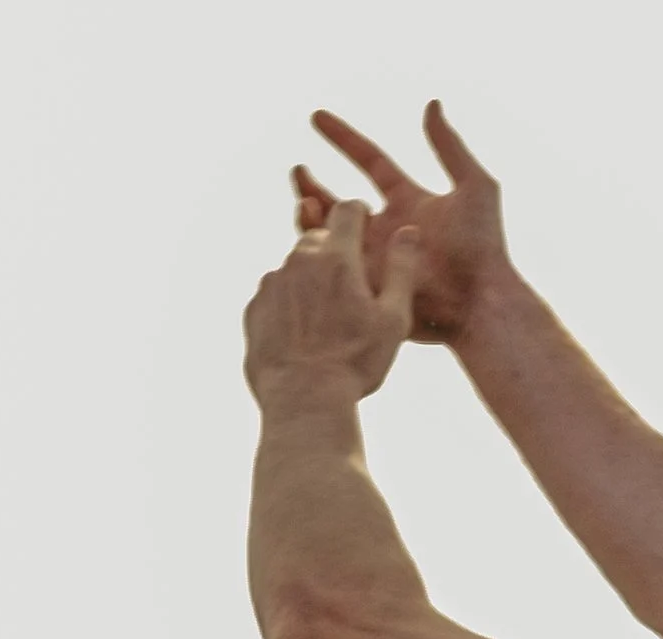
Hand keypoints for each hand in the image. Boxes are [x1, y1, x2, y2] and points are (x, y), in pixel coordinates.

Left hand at [243, 196, 418, 406]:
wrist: (303, 403)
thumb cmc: (355, 364)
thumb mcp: (393, 320)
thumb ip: (402, 270)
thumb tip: (408, 232)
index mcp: (337, 257)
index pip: (347, 210)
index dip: (358, 213)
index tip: (363, 227)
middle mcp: (299, 260)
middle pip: (318, 238)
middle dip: (333, 253)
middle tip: (347, 289)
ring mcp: (272, 283)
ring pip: (294, 268)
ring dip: (309, 282)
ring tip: (324, 323)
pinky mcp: (254, 308)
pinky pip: (274, 296)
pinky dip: (287, 307)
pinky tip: (301, 338)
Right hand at [297, 101, 511, 344]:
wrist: (478, 303)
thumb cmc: (483, 248)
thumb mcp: (474, 186)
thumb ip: (450, 146)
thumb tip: (432, 103)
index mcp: (409, 200)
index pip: (371, 161)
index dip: (344, 138)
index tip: (317, 117)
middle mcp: (389, 229)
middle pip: (341, 202)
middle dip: (313, 185)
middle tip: (297, 171)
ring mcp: (377, 260)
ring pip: (331, 234)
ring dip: (310, 215)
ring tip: (304, 202)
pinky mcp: (368, 291)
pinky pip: (333, 269)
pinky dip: (317, 251)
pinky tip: (310, 237)